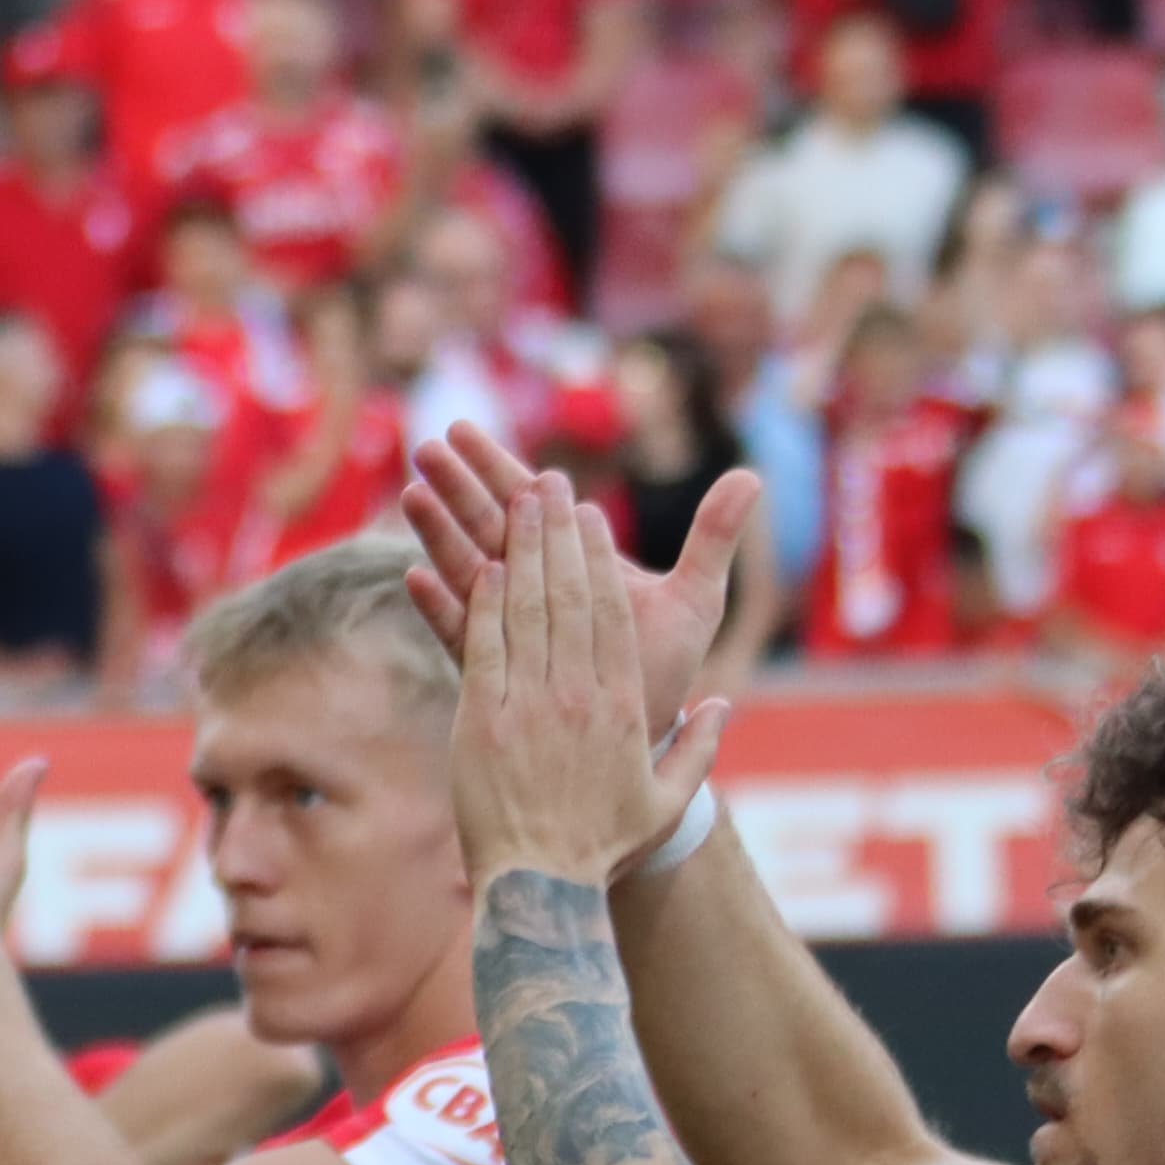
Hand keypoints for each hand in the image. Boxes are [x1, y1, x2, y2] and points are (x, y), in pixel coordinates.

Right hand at [398, 418, 761, 733]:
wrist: (646, 737)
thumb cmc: (664, 666)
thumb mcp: (694, 599)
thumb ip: (712, 538)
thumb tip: (751, 475)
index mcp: (572, 563)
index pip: (529, 503)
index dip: (497, 465)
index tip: (465, 427)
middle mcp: (533, 590)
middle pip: (488, 527)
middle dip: (458, 486)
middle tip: (430, 445)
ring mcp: (509, 629)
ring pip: (468, 571)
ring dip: (439, 534)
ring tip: (414, 495)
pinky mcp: (494, 672)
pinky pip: (461, 636)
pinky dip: (441, 608)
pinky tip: (415, 579)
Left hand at [448, 473, 724, 888]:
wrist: (542, 887)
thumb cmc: (603, 845)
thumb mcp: (666, 799)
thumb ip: (698, 749)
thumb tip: (722, 707)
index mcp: (623, 706)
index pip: (612, 615)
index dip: (598, 560)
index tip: (587, 516)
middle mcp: (577, 696)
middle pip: (569, 597)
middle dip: (556, 534)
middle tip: (545, 484)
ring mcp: (526, 706)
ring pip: (525, 612)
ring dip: (518, 551)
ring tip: (510, 502)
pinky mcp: (479, 723)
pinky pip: (480, 649)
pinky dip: (478, 604)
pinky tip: (478, 564)